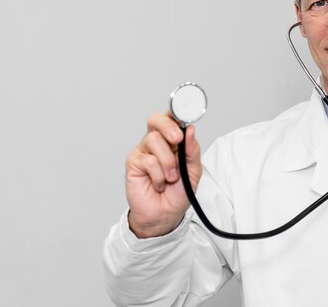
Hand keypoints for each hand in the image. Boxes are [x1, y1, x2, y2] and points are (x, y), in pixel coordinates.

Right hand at [125, 113, 201, 237]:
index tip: (185, 115)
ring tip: (171, 178)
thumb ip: (192, 150)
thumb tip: (190, 130)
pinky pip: (148, 160)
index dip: (176, 113)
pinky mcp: (133, 163)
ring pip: (154, 140)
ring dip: (168, 162)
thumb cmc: (178, 192)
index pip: (172, 119)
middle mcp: (157, 142)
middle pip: (156, 120)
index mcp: (172, 140)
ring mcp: (143, 151)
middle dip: (168, 126)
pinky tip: (159, 184)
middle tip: (177, 140)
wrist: (166, 214)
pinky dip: (158, 174)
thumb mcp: (194, 171)